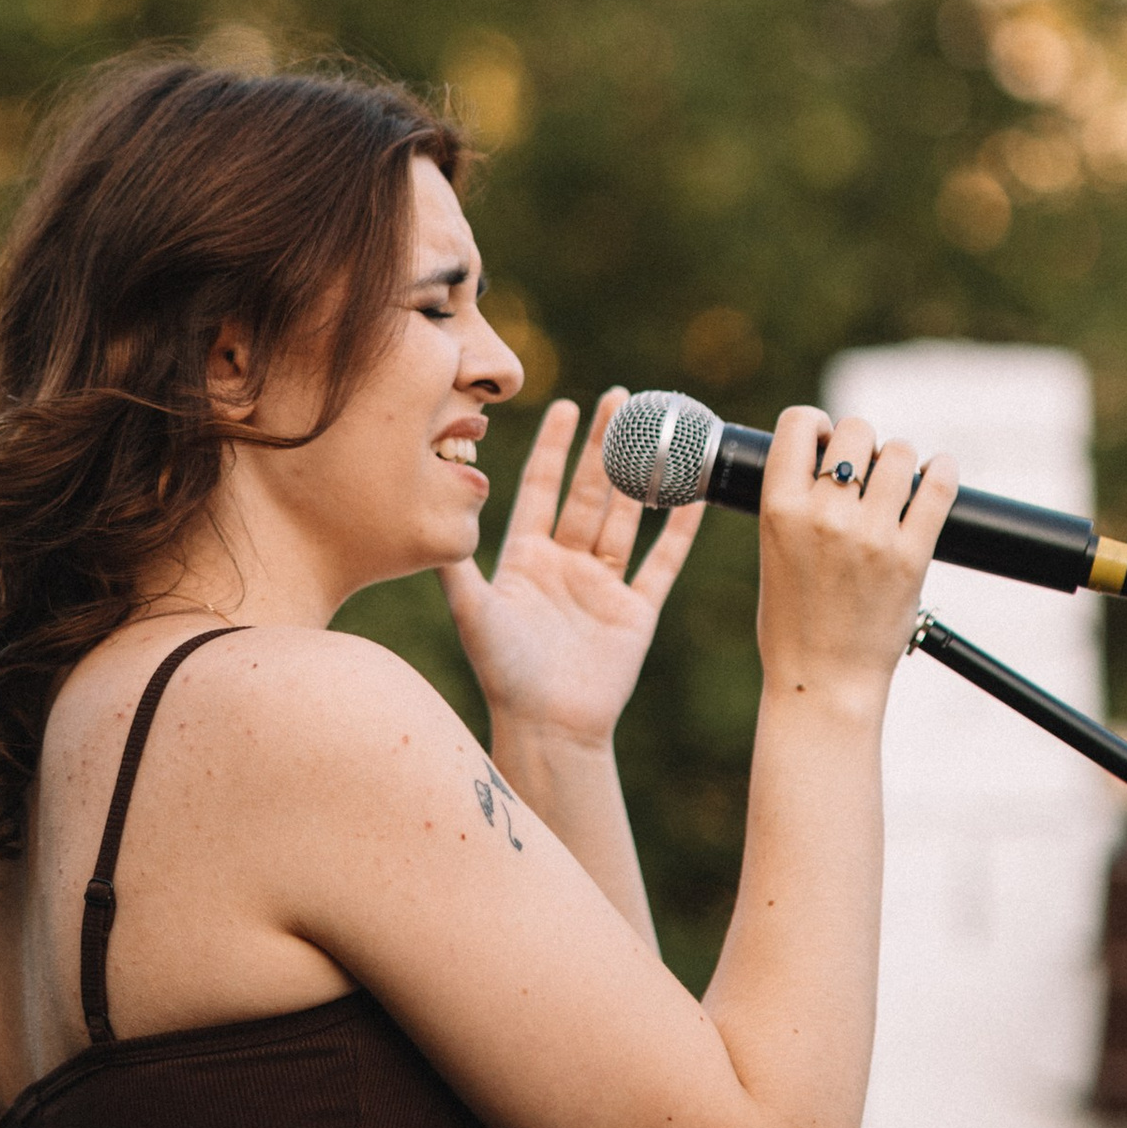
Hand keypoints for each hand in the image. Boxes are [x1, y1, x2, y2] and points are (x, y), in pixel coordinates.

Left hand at [441, 389, 703, 751]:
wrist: (547, 728)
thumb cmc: (503, 673)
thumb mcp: (472, 610)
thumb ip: (456, 562)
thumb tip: (433, 506)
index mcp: (525, 559)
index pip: (542, 489)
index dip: (554, 448)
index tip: (566, 405)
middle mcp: (565, 565)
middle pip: (588, 492)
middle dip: (604, 446)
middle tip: (621, 399)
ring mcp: (603, 586)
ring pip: (626, 517)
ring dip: (642, 475)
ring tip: (660, 430)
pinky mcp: (636, 611)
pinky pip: (663, 561)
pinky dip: (679, 528)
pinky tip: (693, 493)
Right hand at [753, 405, 959, 711]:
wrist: (823, 680)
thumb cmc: (794, 621)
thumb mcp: (773, 550)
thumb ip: (796, 502)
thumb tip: (833, 455)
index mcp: (779, 510)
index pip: (798, 424)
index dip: (817, 422)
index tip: (826, 439)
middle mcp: (824, 515)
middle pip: (856, 431)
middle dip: (863, 442)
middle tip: (865, 470)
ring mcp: (870, 535)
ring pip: (899, 453)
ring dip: (900, 460)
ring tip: (897, 482)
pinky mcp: (910, 555)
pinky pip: (938, 487)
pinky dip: (942, 471)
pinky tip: (938, 472)